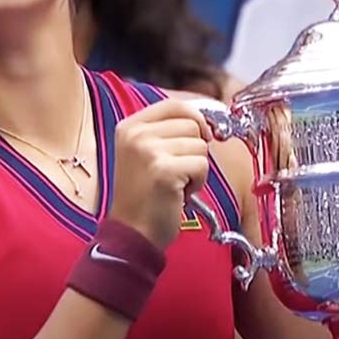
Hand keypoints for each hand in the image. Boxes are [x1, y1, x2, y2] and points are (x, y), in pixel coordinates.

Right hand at [109, 100, 210, 249]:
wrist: (132, 233)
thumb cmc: (144, 198)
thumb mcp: (145, 154)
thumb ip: (169, 132)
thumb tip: (208, 119)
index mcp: (130, 126)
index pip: (174, 105)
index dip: (197, 117)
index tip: (205, 134)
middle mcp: (136, 134)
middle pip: (192, 124)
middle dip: (194, 150)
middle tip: (177, 172)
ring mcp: (148, 150)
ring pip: (200, 145)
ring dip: (196, 168)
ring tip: (175, 184)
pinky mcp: (163, 169)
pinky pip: (202, 165)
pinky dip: (198, 182)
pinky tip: (179, 193)